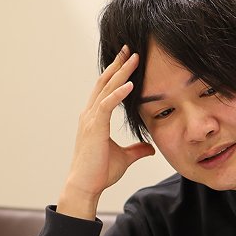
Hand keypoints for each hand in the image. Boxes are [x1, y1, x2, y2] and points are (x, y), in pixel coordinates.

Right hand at [57, 45, 155, 218]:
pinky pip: (106, 105)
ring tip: (133, 57)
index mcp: (94, 119)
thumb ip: (136, 150)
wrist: (85, 186)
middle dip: (117, 64)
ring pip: (106, 89)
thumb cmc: (99, 173)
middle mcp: (89, 115)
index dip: (116, 73)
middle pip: (104, 82)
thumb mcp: (124, 158)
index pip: (105, 89)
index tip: (127, 59)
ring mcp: (90, 120)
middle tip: (129, 48)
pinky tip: (131, 84)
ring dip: (121, 72)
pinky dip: (118, 94)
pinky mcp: (94, 128)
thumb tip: (150, 148)